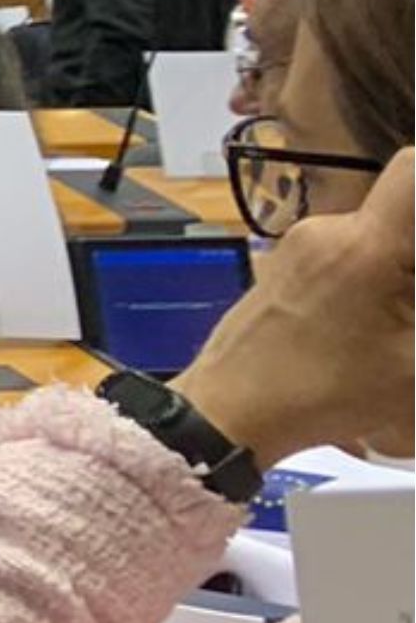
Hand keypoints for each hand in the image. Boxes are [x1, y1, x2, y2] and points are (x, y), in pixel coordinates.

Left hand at [173, 152, 415, 465]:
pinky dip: (365, 275)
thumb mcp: (414, 366)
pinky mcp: (279, 265)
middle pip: (398, 209)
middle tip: (408, 303)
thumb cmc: (324, 393)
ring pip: (369, 234)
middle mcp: (326, 229)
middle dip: (415, 251)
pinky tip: (367, 323)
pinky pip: (339, 253)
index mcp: (364, 243)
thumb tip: (408, 282)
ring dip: (396, 265)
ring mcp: (295, 246)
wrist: (225, 414)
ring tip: (394, 322)